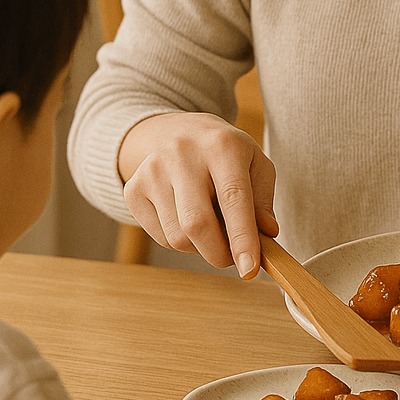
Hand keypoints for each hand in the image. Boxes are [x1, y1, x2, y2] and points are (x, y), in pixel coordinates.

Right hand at [120, 111, 278, 278]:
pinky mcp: (134, 188)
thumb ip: (263, 200)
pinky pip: (160, 237)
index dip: (242, 237)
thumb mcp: (255, 164)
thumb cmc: (224, 153)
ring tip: (210, 226)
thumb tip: (266, 234)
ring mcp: (153, 170)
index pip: (233, 198)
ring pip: (177, 237)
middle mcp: (183, 154)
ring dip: (199, 248)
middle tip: (231, 256)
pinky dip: (179, 241)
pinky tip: (186, 218)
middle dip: (219, 253)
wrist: (178, 131)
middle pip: (197, 224)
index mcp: (222, 145)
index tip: (249, 268)